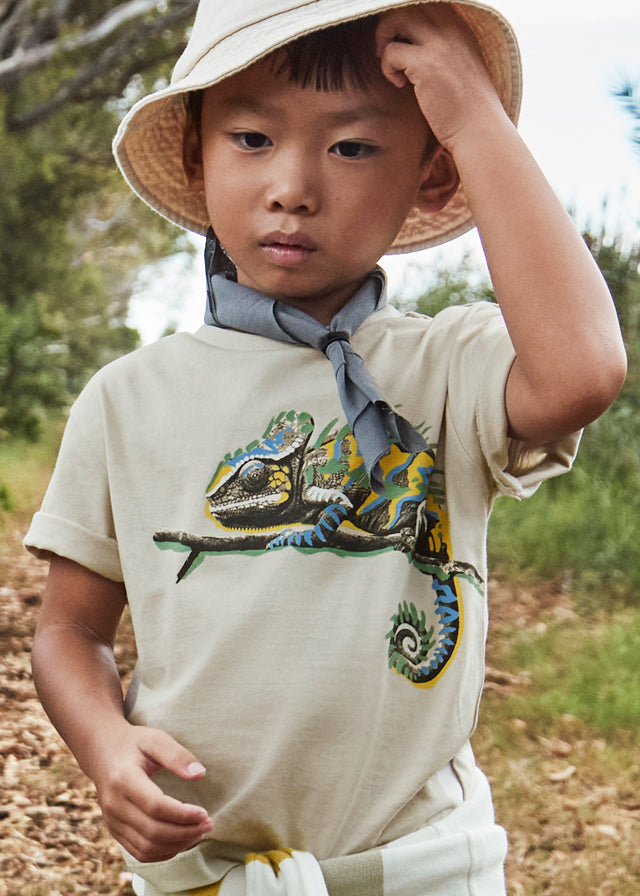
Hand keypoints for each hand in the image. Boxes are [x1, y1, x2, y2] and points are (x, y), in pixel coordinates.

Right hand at [89, 721, 212, 862]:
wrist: (102, 751)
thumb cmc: (134, 743)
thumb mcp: (156, 739)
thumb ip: (177, 755)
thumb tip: (200, 774)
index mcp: (123, 778)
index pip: (155, 806)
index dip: (183, 815)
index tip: (204, 814)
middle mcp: (114, 804)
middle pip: (152, 831)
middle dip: (185, 833)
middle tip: (208, 824)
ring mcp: (112, 821)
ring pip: (146, 848)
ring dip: (176, 846)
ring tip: (198, 833)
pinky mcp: (114, 830)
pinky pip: (139, 853)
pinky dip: (163, 853)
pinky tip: (182, 841)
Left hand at [375, 6, 503, 151]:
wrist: (479, 130)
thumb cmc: (468, 108)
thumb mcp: (462, 66)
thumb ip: (444, 50)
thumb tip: (414, 47)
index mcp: (460, 28)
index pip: (428, 6)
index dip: (409, 19)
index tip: (404, 41)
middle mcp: (451, 29)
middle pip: (410, 6)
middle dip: (391, 24)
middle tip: (387, 50)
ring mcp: (439, 45)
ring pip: (397, 18)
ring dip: (384, 38)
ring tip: (390, 64)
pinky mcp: (425, 64)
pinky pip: (390, 51)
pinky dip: (387, 67)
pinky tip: (399, 84)